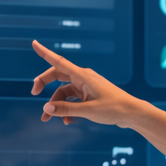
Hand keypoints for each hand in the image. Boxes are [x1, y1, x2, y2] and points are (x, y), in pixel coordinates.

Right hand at [31, 41, 147, 127]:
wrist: (132, 114)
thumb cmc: (114, 109)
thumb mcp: (88, 111)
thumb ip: (66, 109)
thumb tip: (46, 108)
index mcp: (83, 76)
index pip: (59, 62)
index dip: (45, 53)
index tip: (34, 43)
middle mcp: (83, 78)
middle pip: (57, 76)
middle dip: (44, 84)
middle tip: (33, 93)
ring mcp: (86, 87)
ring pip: (63, 92)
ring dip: (55, 105)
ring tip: (48, 119)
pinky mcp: (89, 95)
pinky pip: (72, 100)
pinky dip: (67, 109)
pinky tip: (68, 121)